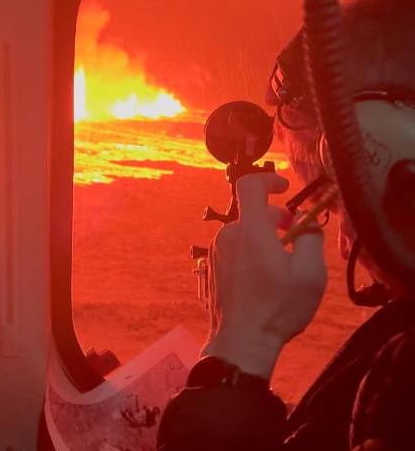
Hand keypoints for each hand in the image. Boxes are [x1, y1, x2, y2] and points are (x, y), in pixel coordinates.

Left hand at [202, 172, 326, 379]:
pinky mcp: (210, 267)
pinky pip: (234, 250)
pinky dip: (250, 254)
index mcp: (250, 230)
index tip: (285, 188)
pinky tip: (261, 281)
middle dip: (276, 221)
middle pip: (252, 214)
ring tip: (280, 269)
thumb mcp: (309, 274)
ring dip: (263, 241)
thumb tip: (304, 221)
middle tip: (295, 242)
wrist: (241, 341)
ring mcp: (215, 252)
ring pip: (243, 234)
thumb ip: (310, 238)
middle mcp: (227, 235)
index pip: (250, 185)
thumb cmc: (277, 309)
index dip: (269, 179)